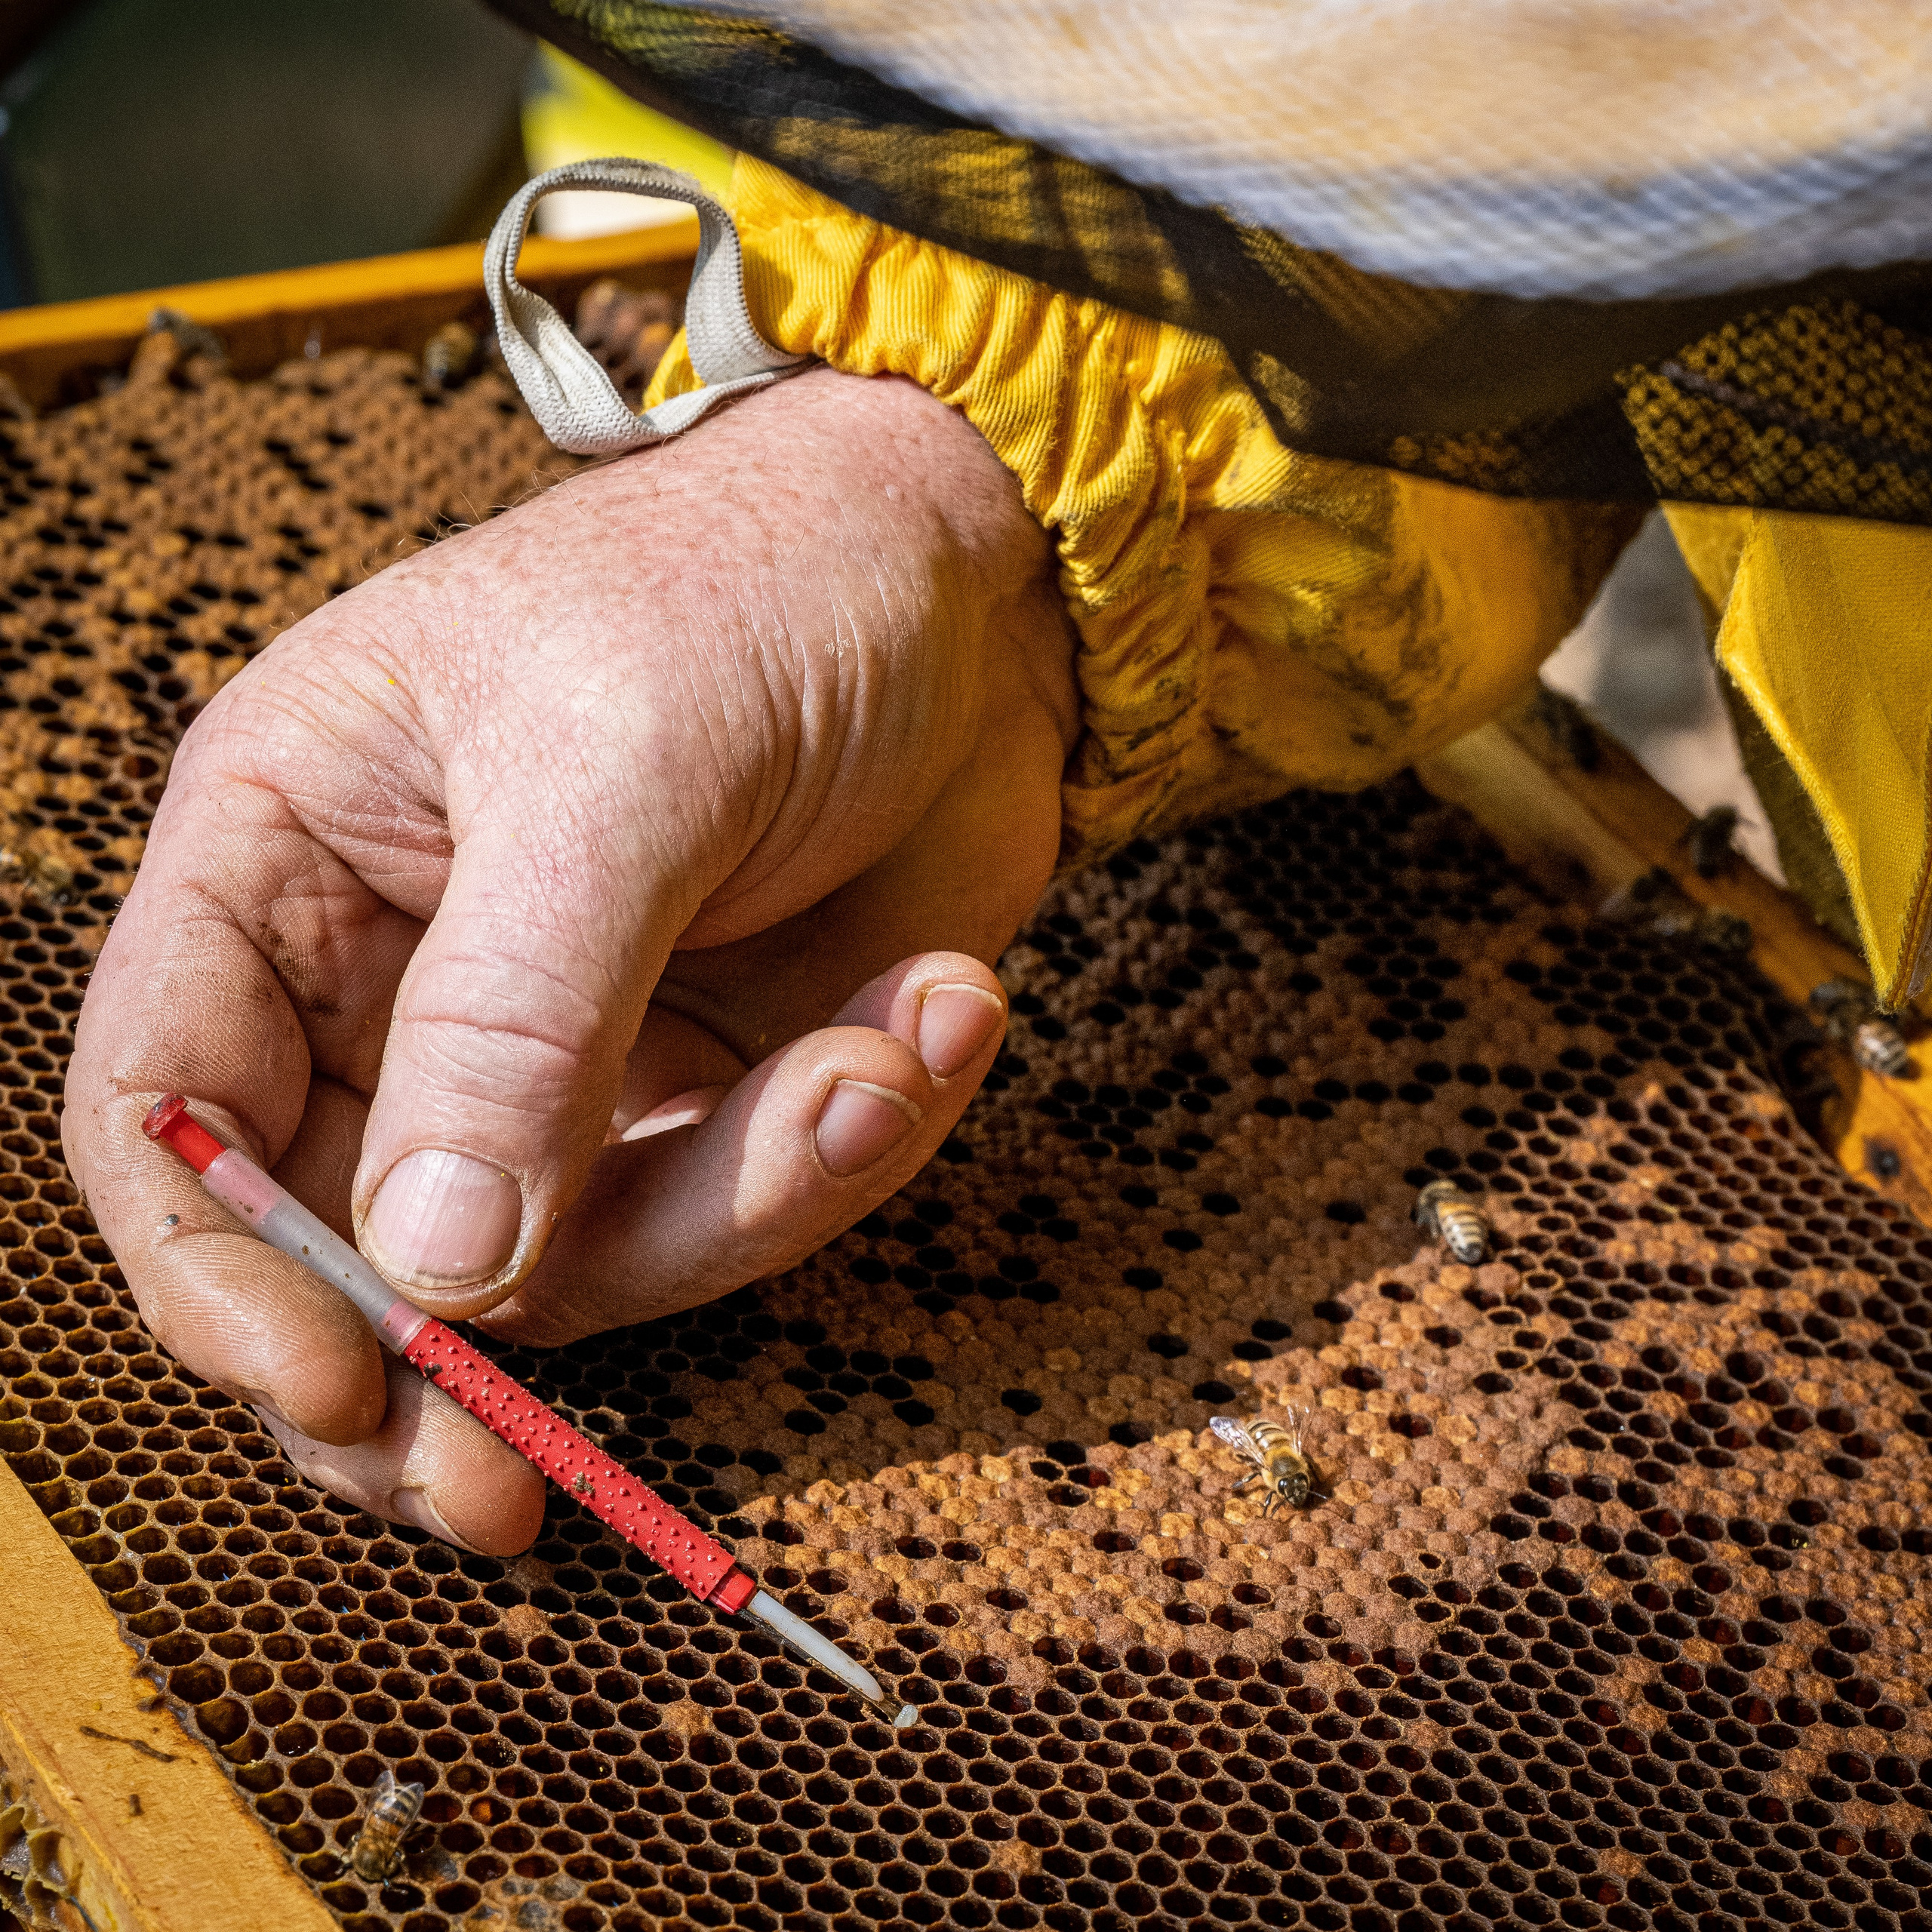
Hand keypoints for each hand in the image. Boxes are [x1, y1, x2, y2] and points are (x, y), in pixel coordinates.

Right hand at [62, 367, 1076, 1553]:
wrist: (970, 574)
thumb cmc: (758, 591)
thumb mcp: (619, 768)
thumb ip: (515, 1018)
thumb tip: (433, 1267)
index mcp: (291, 855)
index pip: (169, 1105)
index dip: (217, 1276)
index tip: (331, 1394)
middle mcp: (400, 978)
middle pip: (353, 1244)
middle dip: (449, 1367)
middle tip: (514, 1493)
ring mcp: (558, 1053)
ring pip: (580, 1256)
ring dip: (748, 1199)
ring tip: (882, 1064)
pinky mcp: (702, 1087)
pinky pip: (740, 1202)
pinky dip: (848, 1144)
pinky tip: (937, 1018)